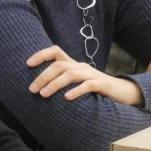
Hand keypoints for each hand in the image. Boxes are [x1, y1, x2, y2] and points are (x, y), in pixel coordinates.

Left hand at [27, 45, 142, 105]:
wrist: (123, 93)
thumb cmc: (96, 89)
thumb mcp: (77, 83)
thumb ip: (62, 82)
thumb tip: (40, 88)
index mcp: (73, 65)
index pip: (55, 52)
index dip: (41, 54)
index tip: (27, 64)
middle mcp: (81, 67)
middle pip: (59, 65)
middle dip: (43, 76)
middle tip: (31, 89)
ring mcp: (92, 75)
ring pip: (70, 74)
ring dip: (55, 84)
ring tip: (43, 94)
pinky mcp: (102, 85)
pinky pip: (88, 85)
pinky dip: (76, 91)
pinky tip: (67, 98)